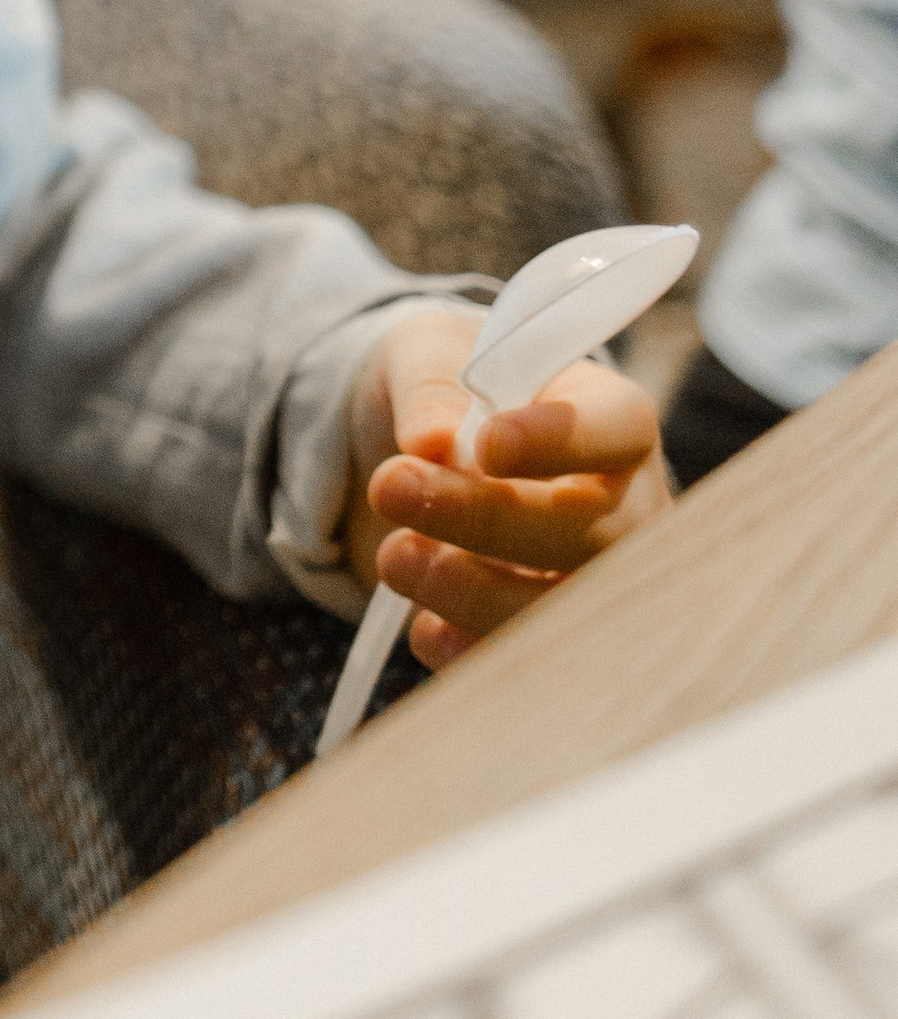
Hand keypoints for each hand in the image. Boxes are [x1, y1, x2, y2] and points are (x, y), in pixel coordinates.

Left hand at [345, 301, 670, 673]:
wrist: (427, 455)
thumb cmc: (448, 391)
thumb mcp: (427, 355)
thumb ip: (429, 386)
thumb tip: (430, 442)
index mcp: (614, 420)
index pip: (616, 429)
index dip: (558, 442)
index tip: (487, 444)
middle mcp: (627, 508)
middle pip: (590, 533)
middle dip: (486, 520)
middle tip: (391, 488)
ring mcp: (599, 582)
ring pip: (565, 611)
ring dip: (473, 592)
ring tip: (394, 558)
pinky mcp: (557, 638)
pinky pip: (533, 664)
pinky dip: (473, 652)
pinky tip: (423, 627)